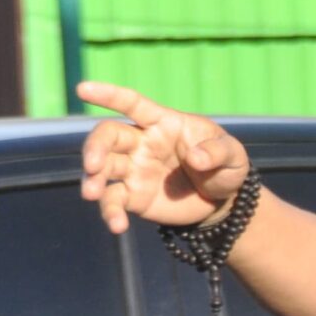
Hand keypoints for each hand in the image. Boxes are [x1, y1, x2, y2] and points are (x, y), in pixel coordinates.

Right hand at [76, 81, 249, 233]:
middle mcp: (141, 143)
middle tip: (93, 165)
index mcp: (163, 123)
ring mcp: (133, 170)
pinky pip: (113, 201)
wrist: (223, 202)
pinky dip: (110, 213)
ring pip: (102, 168)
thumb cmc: (226, 166)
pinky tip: (117, 226)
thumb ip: (217, 152)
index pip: (132, 104)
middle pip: (107, 137)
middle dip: (94, 147)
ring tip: (91, 193)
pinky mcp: (132, 196)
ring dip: (92, 179)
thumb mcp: (233, 156)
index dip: (108, 95)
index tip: (83, 89)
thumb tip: (196, 158)